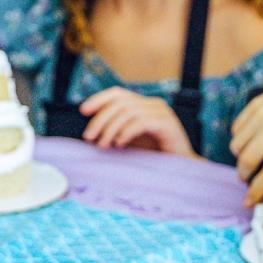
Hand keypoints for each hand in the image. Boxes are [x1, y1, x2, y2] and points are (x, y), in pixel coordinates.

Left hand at [78, 87, 195, 156]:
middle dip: (100, 119)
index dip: (99, 99)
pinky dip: (126, 133)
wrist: (180, 169)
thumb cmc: (154, 156)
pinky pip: (141, 122)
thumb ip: (116, 130)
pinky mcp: (167, 124)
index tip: (83, 111)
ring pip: (128, 112)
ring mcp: (162, 112)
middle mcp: (154, 104)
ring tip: (102, 145)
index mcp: (144, 104)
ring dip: (110, 129)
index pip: (118, 93)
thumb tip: (91, 130)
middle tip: (89, 137)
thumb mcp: (130, 140)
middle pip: (120, 103)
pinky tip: (119, 145)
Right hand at [230, 72, 262, 206]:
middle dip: (244, 175)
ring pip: (236, 146)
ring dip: (241, 157)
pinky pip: (236, 128)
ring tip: (252, 159)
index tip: (248, 202)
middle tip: (249, 178)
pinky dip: (241, 138)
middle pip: (245, 161)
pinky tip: (254, 140)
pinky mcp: (257, 103)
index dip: (255, 193)